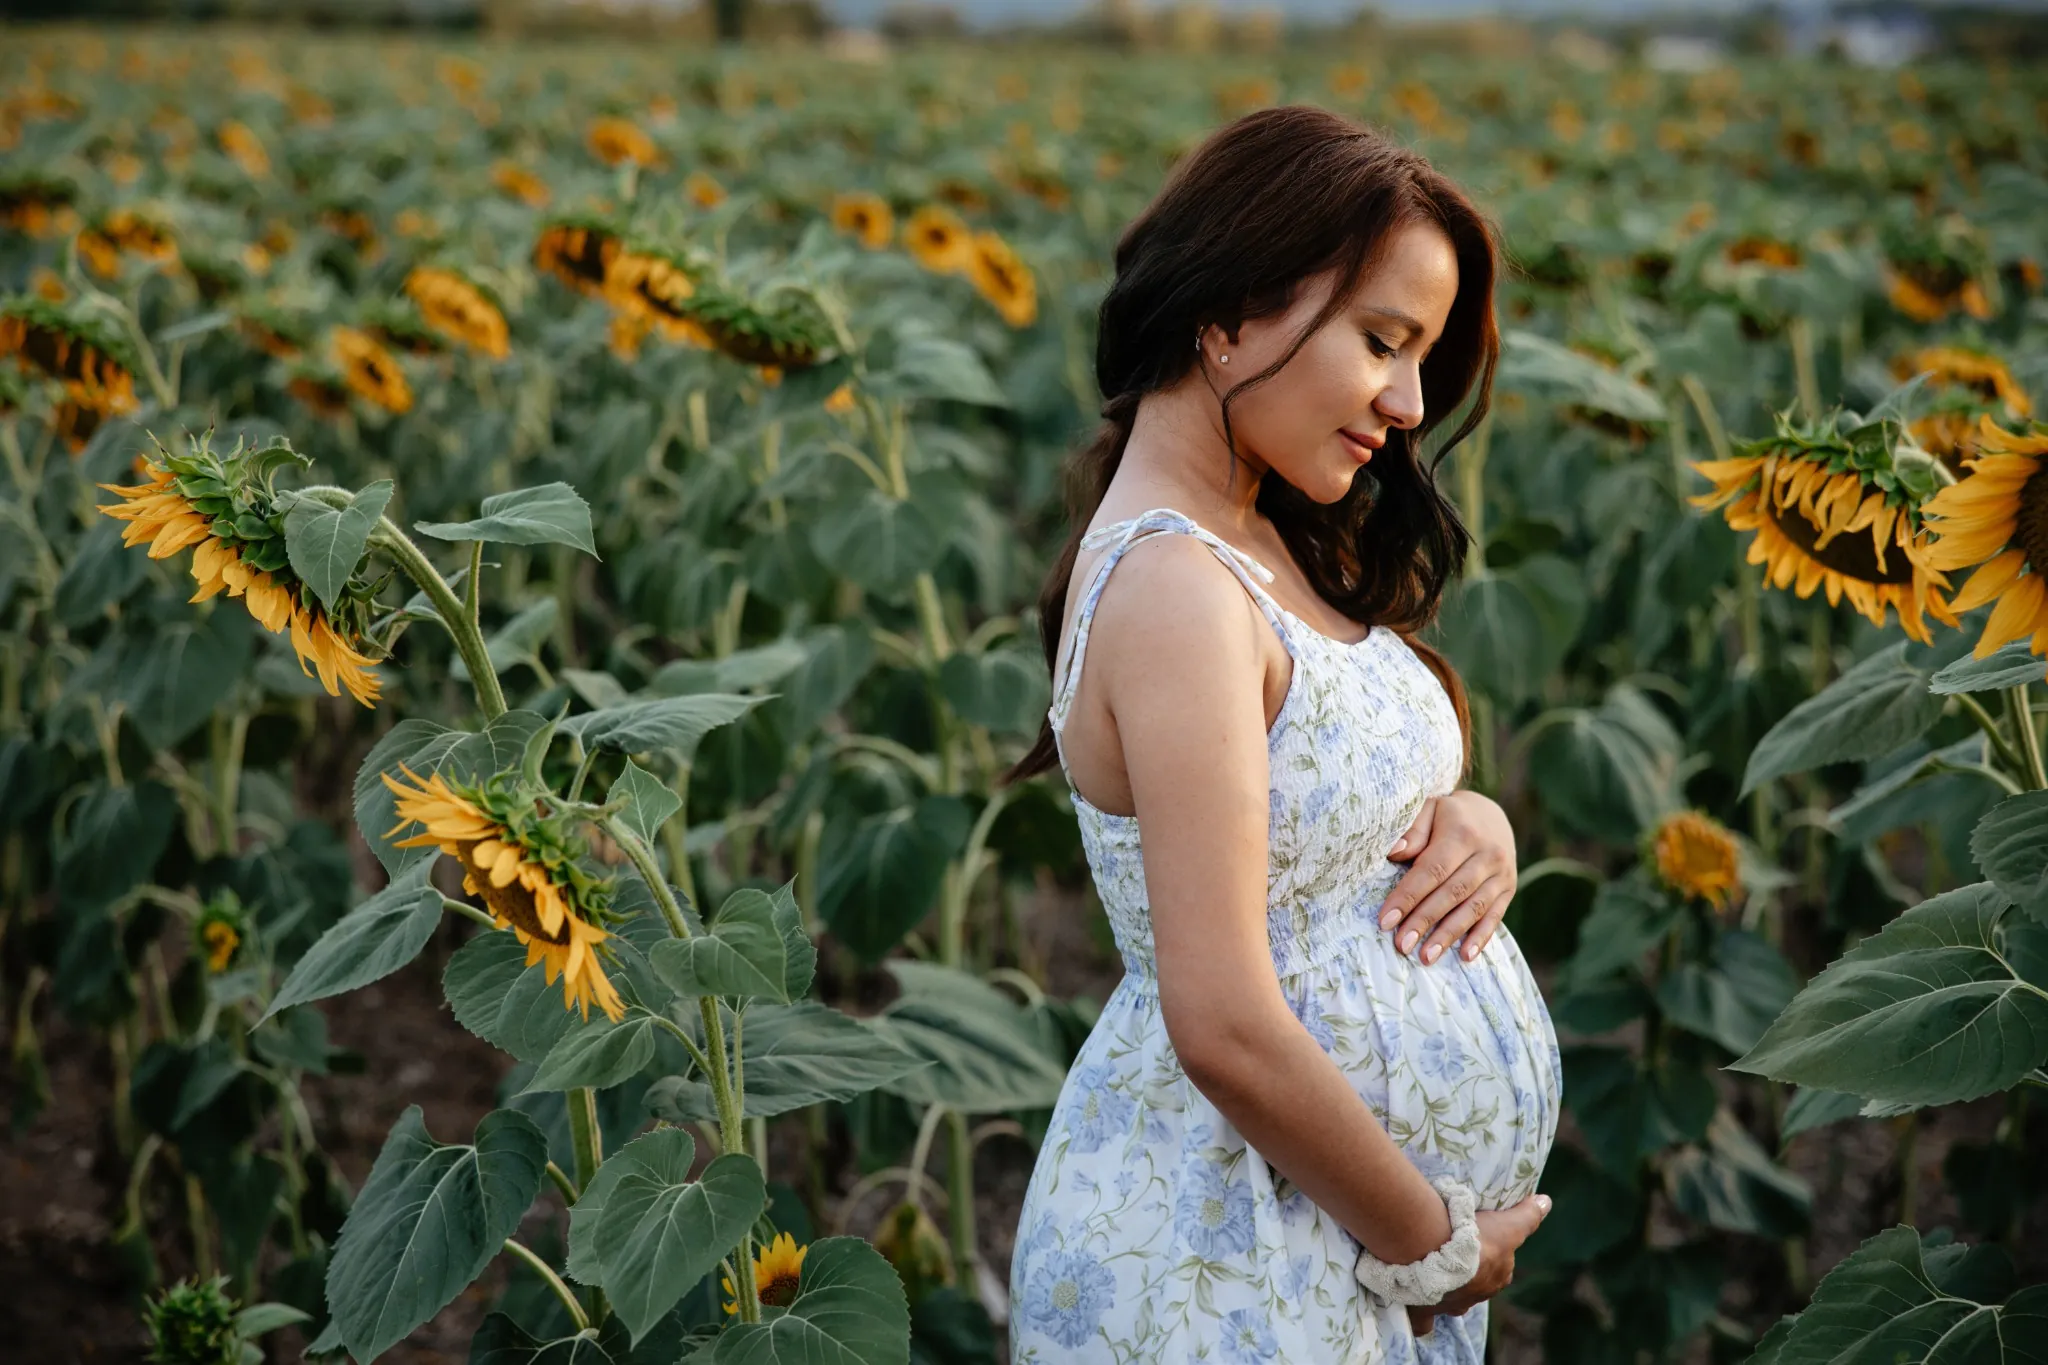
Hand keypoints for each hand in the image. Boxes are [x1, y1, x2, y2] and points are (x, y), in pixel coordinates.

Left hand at [1380, 791, 1517, 964]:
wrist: (1490, 814)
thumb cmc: (1448, 815)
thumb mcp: (1429, 808)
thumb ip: (1413, 830)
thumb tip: (1394, 852)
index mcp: (1462, 833)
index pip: (1432, 870)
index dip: (1408, 896)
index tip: (1386, 921)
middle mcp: (1486, 855)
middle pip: (1452, 893)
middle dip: (1425, 921)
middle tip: (1402, 945)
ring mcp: (1501, 874)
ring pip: (1473, 909)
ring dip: (1449, 935)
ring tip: (1426, 957)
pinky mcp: (1509, 888)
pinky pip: (1495, 916)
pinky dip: (1480, 938)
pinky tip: (1465, 956)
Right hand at [1404, 1192, 1551, 1332]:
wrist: (1434, 1251)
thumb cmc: (1476, 1240)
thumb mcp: (1508, 1226)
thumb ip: (1528, 1216)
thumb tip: (1546, 1201)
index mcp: (1497, 1280)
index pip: (1500, 1269)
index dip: (1493, 1256)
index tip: (1480, 1240)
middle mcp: (1477, 1297)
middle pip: (1478, 1286)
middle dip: (1471, 1274)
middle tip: (1457, 1251)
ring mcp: (1450, 1306)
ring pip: (1453, 1301)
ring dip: (1448, 1289)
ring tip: (1434, 1268)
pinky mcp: (1425, 1311)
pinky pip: (1424, 1321)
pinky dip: (1423, 1316)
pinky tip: (1417, 1304)